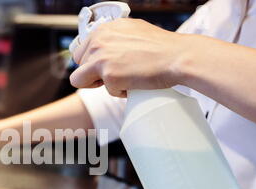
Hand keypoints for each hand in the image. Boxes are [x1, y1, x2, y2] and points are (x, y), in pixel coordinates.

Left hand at [70, 18, 187, 96]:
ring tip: (123, 78)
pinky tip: (134, 82)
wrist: (177, 56)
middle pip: (78, 66)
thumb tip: (101, 49)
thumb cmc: (160, 46)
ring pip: (80, 81)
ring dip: (101, 83)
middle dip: (92, 74)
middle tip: (114, 75)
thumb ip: (113, 38)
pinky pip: (106, 91)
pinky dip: (119, 91)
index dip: (90, 62)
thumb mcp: (132, 30)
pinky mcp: (109, 76)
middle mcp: (99, 41)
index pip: (80, 51)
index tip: (103, 67)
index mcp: (103, 29)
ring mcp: (102, 59)